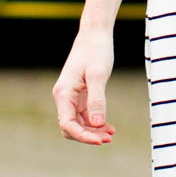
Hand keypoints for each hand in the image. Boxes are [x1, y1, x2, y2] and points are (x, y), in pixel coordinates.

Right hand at [54, 27, 116, 143]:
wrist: (94, 35)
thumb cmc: (96, 51)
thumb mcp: (98, 75)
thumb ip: (97, 100)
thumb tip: (96, 124)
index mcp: (64, 93)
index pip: (68, 124)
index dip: (83, 136)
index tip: (101, 140)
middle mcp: (64, 98)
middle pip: (71, 127)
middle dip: (88, 136)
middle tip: (109, 137)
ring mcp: (71, 98)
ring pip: (78, 123)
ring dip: (93, 131)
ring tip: (111, 134)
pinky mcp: (79, 96)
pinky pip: (84, 116)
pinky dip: (95, 123)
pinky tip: (109, 127)